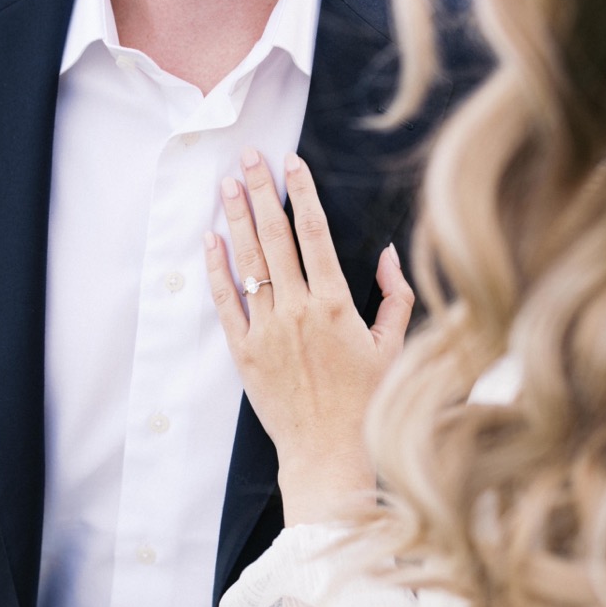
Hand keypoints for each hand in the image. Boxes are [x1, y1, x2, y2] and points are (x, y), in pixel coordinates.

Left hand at [205, 148, 413, 524]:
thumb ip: (395, 295)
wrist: (328, 451)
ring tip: (227, 183)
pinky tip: (210, 238)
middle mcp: (299, 311)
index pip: (315, 234)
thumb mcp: (393, 346)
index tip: (291, 162)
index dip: (302, 194)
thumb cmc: (366, 402)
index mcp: (337, 305)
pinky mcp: (245, 352)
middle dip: (261, 192)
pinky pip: (226, 302)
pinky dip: (216, 269)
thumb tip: (388, 253)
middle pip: (276, 238)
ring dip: (236, 219)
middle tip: (249, 155)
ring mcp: (268, 331)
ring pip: (249, 263)